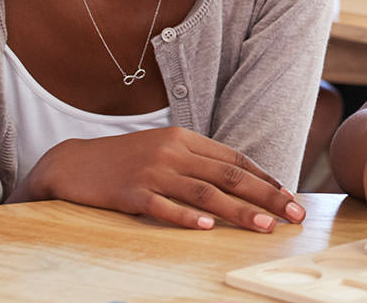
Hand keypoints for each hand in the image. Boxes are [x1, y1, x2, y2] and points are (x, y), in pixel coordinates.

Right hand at [28, 126, 303, 232]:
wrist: (72, 163)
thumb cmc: (123, 160)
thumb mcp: (163, 150)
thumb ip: (196, 161)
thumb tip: (236, 179)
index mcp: (184, 139)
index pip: (235, 158)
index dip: (266, 178)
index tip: (290, 196)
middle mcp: (172, 152)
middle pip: (229, 175)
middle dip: (267, 196)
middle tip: (294, 214)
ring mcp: (151, 172)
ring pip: (205, 192)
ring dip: (240, 211)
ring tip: (265, 227)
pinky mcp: (130, 193)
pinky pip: (163, 206)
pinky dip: (186, 217)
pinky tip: (207, 227)